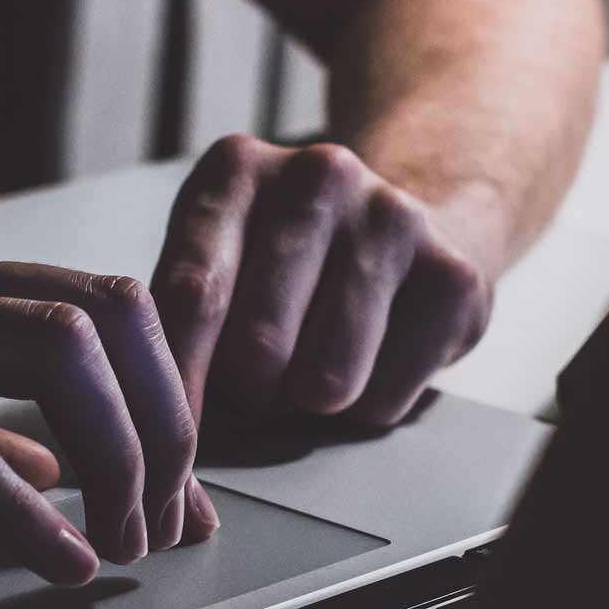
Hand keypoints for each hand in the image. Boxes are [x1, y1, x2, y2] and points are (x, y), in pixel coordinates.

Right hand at [0, 220, 215, 584]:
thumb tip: (58, 469)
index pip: (102, 306)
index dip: (166, 397)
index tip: (184, 488)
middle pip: (109, 313)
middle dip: (166, 423)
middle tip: (166, 520)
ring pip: (55, 353)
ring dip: (116, 455)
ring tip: (121, 541)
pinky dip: (22, 510)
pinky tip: (54, 561)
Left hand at [150, 136, 500, 429]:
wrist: (400, 231)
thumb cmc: (282, 265)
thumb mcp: (215, 261)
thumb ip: (177, 322)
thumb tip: (156, 416)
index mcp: (236, 169)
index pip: (192, 293)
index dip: (177, 383)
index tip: (168, 439)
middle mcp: (318, 176)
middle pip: (257, 346)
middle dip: (247, 395)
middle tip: (257, 383)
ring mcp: (393, 219)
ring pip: (326, 382)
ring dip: (307, 405)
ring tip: (309, 370)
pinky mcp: (453, 274)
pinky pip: (384, 399)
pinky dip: (365, 408)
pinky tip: (368, 362)